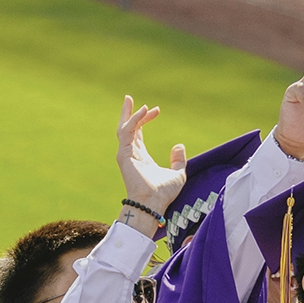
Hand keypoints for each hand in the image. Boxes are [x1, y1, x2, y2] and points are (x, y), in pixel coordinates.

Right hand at [117, 96, 187, 238]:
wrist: (153, 204)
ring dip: (128, 114)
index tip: (156, 110)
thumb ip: (178, 160)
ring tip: (130, 99)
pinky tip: (142, 111)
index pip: (139, 134)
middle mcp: (131, 155)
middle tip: (129, 98)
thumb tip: (179, 145)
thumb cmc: (163, 193)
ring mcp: (126, 154)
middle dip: (128, 113)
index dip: (145, 120)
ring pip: (124, 129)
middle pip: (127, 129)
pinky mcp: (124, 155)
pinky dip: (134, 121)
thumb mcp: (177, 174)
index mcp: (141, 158)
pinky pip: (127, 133)